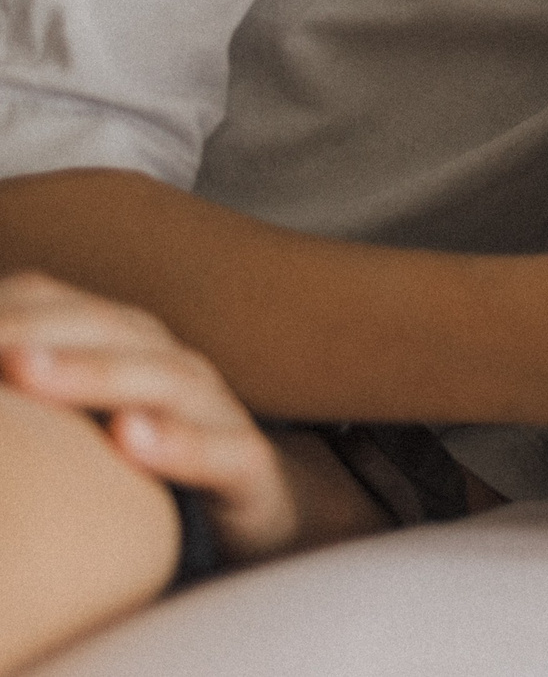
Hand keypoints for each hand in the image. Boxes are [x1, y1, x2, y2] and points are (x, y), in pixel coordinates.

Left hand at [0, 271, 304, 564]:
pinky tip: (130, 438)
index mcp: (126, 344)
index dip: (3, 306)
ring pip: (160, 379)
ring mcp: (215, 410)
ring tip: (27, 373)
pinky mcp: (248, 465)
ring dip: (91, 371)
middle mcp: (171, 364)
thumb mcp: (77, 425)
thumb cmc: (147, 463)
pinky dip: (178, 442)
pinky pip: (221, 450)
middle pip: (107, 331)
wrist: (258, 506)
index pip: (59, 305)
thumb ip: (26, 389)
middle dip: (32, 329)